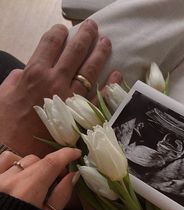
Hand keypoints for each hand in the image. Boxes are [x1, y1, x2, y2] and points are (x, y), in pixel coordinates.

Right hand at [0, 20, 120, 156]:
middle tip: (93, 27)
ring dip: (100, 54)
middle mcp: (55, 82)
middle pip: (75, 52)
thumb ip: (18, 79)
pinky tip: (116, 74)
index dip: (59, 33)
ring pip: (90, 70)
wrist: (16, 152)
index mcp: (34, 73)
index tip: (65, 29)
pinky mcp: (81, 117)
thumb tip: (27, 72)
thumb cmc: (6, 125)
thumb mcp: (4, 94)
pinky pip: (99, 98)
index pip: (50, 44)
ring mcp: (71, 99)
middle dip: (85, 36)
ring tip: (106, 42)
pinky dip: (109, 85)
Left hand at [0, 148, 80, 209]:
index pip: (51, 163)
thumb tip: (73, 175)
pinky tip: (15, 174)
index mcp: (29, 190)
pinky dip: (10, 164)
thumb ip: (61, 194)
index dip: (66, 155)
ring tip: (32, 176)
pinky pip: (0, 162)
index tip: (76, 153)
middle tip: (56, 177)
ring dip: (29, 164)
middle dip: (49, 165)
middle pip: (36, 160)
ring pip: (16, 158)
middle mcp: (10, 179)